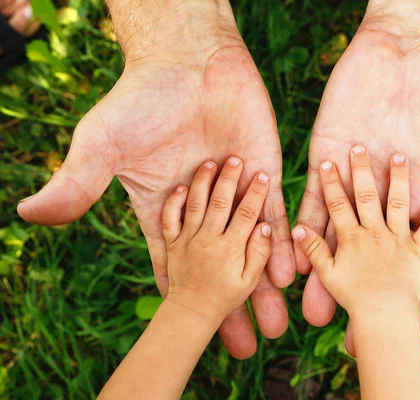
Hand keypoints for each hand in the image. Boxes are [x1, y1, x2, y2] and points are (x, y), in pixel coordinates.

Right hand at [17, 2, 293, 358]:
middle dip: (231, 306)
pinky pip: (274, 215)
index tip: (191, 334)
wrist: (188, 60)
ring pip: (251, 248)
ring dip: (263, 285)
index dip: (181, 299)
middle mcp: (204, 208)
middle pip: (218, 266)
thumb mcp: (103, 144)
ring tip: (277, 325)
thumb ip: (77, 182)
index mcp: (167, 209)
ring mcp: (236, 193)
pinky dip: (281, 244)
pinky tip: (292, 276)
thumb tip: (29, 215)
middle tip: (247, 346)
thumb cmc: (140, 100)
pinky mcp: (264, 173)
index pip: (175, 263)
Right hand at [293, 146, 419, 316]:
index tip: (327, 163)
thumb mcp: (328, 274)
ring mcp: (399, 237)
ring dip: (397, 179)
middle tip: (357, 147)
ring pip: (396, 201)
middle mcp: (375, 231)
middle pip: (365, 195)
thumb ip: (314, 249)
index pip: (338, 204)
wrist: (386, 317)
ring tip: (399, 156)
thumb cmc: (354, 301)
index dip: (331, 183)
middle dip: (360, 170)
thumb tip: (298, 228)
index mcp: (352, 237)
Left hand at [297, 2, 419, 350]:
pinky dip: (302, 226)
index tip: (414, 326)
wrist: (413, 42)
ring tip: (313, 311)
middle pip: (377, 255)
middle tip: (353, 336)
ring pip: (340, 234)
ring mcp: (357, 179)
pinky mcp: (329, 157)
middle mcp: (391, 197)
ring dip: (326, 272)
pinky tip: (291, 257)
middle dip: (366, 292)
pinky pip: (312, 198)